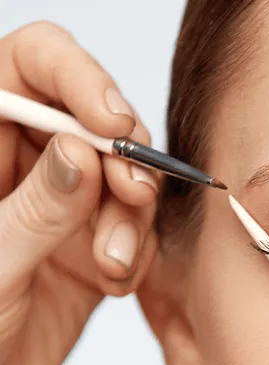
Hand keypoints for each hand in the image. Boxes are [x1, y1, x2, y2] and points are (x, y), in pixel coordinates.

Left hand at [0, 21, 159, 364]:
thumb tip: (81, 150)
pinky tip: (116, 280)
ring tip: (114, 261)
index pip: (27, 66)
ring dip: (132, 215)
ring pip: (121, 173)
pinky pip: (134, 223)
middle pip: (90, 118)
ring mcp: (56, 202)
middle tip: (132, 193)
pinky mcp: (88, 242)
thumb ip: (35, 208)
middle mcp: (17, 163)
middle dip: (120, 157)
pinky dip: (136, 249)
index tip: (109, 121)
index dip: (74, 77)